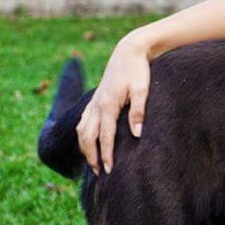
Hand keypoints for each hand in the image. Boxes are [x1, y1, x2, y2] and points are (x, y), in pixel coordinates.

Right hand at [76, 33, 151, 174]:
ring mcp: (94, 101)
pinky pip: (83, 121)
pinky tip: (88, 142)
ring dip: (85, 148)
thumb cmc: (138, 70)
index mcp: (108, 105)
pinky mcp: (95, 98)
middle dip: (91, 156)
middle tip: (99, 173)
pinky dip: (83, 135)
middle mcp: (96, 105)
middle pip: (88, 138)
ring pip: (82, 130)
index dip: (106, 155)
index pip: (105, 137)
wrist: (129, 50)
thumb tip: (136, 135)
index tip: (109, 170)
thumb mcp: (142, 89)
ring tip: (92, 162)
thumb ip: (138, 112)